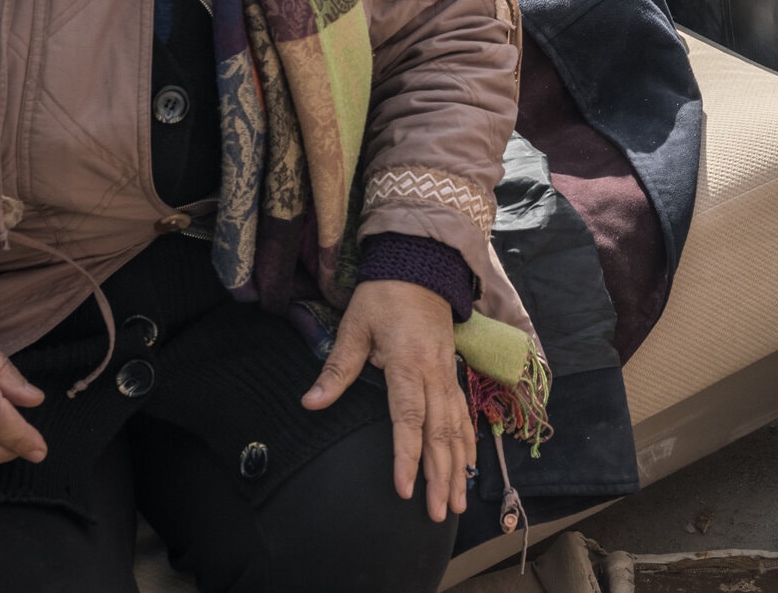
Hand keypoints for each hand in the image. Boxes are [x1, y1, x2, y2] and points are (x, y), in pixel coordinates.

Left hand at [302, 280, 472, 521]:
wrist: (419, 264)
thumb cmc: (383, 295)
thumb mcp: (355, 326)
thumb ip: (336, 369)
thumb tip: (309, 404)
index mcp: (407, 363)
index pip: (409, 419)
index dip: (407, 456)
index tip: (406, 491)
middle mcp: (433, 372)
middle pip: (440, 431)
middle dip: (441, 475)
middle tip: (441, 513)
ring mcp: (447, 371)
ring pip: (457, 426)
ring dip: (458, 465)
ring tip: (458, 502)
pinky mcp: (452, 369)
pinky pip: (463, 411)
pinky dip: (467, 440)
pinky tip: (468, 463)